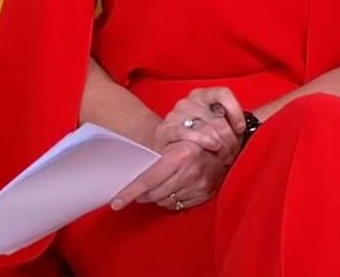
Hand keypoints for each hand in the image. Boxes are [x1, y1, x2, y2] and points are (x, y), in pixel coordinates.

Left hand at [111, 140, 227, 211]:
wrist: (223, 141)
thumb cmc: (192, 137)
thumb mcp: (172, 135)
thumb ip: (152, 154)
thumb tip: (129, 173)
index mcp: (180, 156)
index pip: (148, 180)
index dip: (130, 192)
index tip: (116, 203)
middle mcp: (191, 171)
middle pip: (154, 193)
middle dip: (142, 194)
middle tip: (139, 190)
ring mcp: (200, 184)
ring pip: (165, 201)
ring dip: (158, 196)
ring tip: (159, 185)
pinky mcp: (206, 193)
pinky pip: (179, 205)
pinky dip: (172, 199)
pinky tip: (173, 189)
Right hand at [151, 87, 245, 162]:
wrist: (165, 149)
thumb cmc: (198, 139)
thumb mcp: (217, 127)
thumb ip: (234, 121)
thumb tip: (270, 112)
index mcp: (203, 95)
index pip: (222, 93)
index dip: (235, 111)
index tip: (241, 129)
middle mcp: (188, 101)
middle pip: (217, 118)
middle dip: (230, 139)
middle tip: (233, 154)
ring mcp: (175, 114)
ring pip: (205, 127)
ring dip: (220, 145)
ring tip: (224, 158)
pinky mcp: (164, 130)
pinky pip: (187, 133)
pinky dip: (202, 141)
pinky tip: (211, 149)